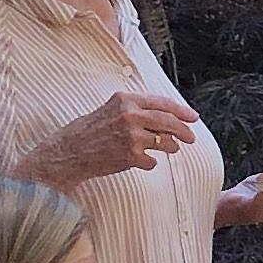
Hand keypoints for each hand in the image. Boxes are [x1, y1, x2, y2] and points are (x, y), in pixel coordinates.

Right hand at [22, 89, 197, 189]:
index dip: (181, 111)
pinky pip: (152, 161)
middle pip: (169, 122)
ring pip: (165, 142)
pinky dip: (151, 163)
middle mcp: (130, 115)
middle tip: (191, 138)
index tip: (193, 117)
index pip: (162, 103)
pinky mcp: (131, 156)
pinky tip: (144, 161)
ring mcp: (132, 136)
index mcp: (126, 99)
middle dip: (184, 131)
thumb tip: (165, 115)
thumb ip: (135, 108)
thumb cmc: (89, 130)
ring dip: (171, 147)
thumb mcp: (111, 109)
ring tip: (170, 149)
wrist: (69, 152)